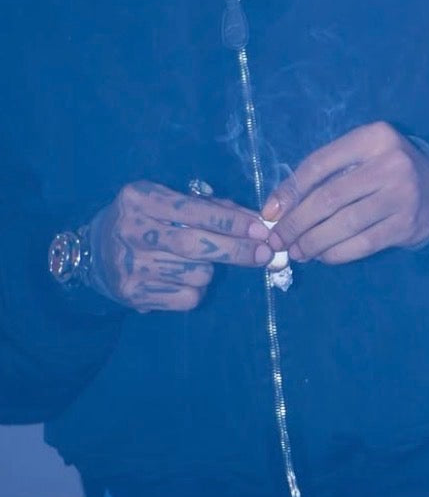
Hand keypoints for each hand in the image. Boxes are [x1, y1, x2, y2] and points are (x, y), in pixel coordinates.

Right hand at [92, 181, 266, 313]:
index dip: (230, 222)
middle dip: (236, 250)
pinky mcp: (132, 293)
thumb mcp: (169, 202)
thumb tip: (256, 222)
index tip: (260, 229)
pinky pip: (186, 297)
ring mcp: (130, 264)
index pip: (193, 211)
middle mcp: (132, 230)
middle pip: (195, 245)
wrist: (94, 252)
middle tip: (265, 253)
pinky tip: (182, 279)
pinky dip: (195, 290)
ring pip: (195, 273)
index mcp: (141, 199)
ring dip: (210, 270)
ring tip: (198, 262)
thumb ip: (211, 208)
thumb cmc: (147, 221)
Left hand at [261, 122, 428, 264]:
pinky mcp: (407, 224)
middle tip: (279, 239)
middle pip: (330, 197)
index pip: (320, 164)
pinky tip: (323, 256)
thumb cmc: (385, 170)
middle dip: (297, 222)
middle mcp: (391, 164)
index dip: (290, 190)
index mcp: (373, 137)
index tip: (270, 212)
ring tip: (297, 251)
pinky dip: (337, 253)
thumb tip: (279, 207)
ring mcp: (402, 196)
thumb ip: (325, 173)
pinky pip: (363, 243)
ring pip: (345, 224)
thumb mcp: (360, 156)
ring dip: (314, 242)